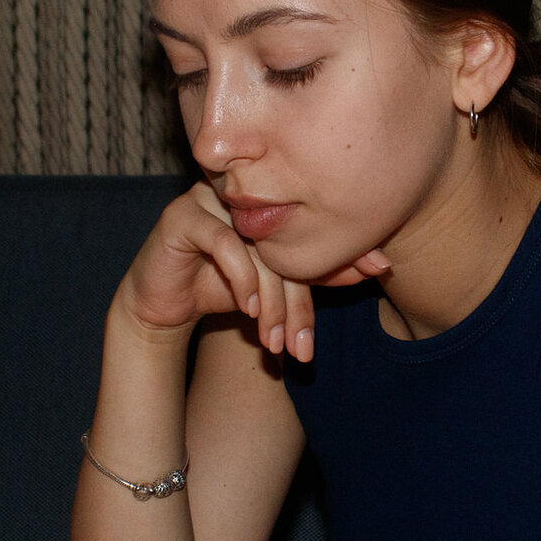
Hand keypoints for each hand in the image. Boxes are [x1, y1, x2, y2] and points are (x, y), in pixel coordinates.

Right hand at [117, 181, 387, 361]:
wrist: (162, 307)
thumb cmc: (221, 291)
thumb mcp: (276, 289)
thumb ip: (317, 273)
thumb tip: (376, 267)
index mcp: (266, 198)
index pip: (309, 229)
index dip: (343, 253)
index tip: (378, 273)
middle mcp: (239, 192)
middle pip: (284, 243)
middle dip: (298, 303)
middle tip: (304, 348)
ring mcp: (207, 199)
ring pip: (257, 246)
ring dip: (271, 300)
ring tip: (274, 340)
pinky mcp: (180, 216)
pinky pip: (222, 242)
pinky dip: (241, 279)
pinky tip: (249, 309)